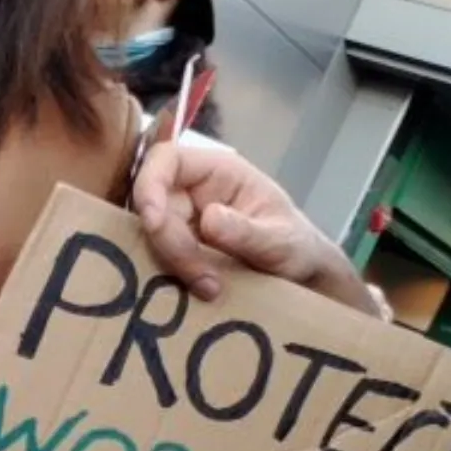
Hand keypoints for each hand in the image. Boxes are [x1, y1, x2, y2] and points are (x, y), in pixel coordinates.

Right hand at [133, 139, 384, 316]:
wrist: (301, 278)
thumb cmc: (298, 247)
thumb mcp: (283, 241)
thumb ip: (248, 231)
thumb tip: (208, 220)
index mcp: (219, 170)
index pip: (166, 159)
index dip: (149, 184)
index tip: (153, 222)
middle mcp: (194, 190)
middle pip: (154, 205)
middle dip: (170, 243)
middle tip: (202, 279)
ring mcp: (183, 220)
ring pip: (151, 236)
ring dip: (172, 265)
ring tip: (210, 289)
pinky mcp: (179, 248)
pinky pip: (158, 258)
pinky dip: (170, 276)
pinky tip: (198, 291)